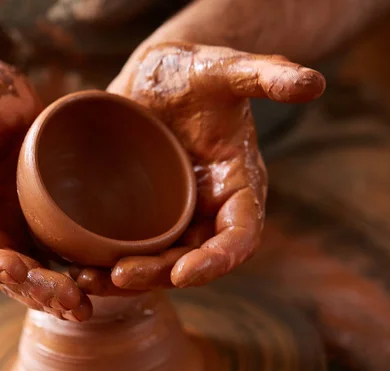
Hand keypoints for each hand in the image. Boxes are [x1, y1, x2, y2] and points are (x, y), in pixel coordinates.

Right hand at [0, 62, 92, 320]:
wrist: (8, 102)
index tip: (13, 269)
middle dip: (30, 287)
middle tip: (66, 298)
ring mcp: (8, 228)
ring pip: (27, 273)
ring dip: (51, 293)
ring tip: (82, 308)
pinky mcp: (36, 225)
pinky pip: (51, 257)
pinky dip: (70, 274)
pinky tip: (96, 285)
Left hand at [71, 42, 324, 293]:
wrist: (159, 74)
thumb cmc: (198, 71)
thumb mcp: (226, 70)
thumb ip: (267, 76)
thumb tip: (313, 81)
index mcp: (237, 187)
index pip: (239, 236)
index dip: (218, 260)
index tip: (185, 274)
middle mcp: (207, 209)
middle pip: (192, 260)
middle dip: (161, 275)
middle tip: (121, 275)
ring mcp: (173, 212)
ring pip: (158, 261)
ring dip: (129, 279)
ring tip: (89, 280)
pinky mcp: (141, 209)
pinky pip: (128, 245)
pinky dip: (106, 260)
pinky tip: (76, 263)